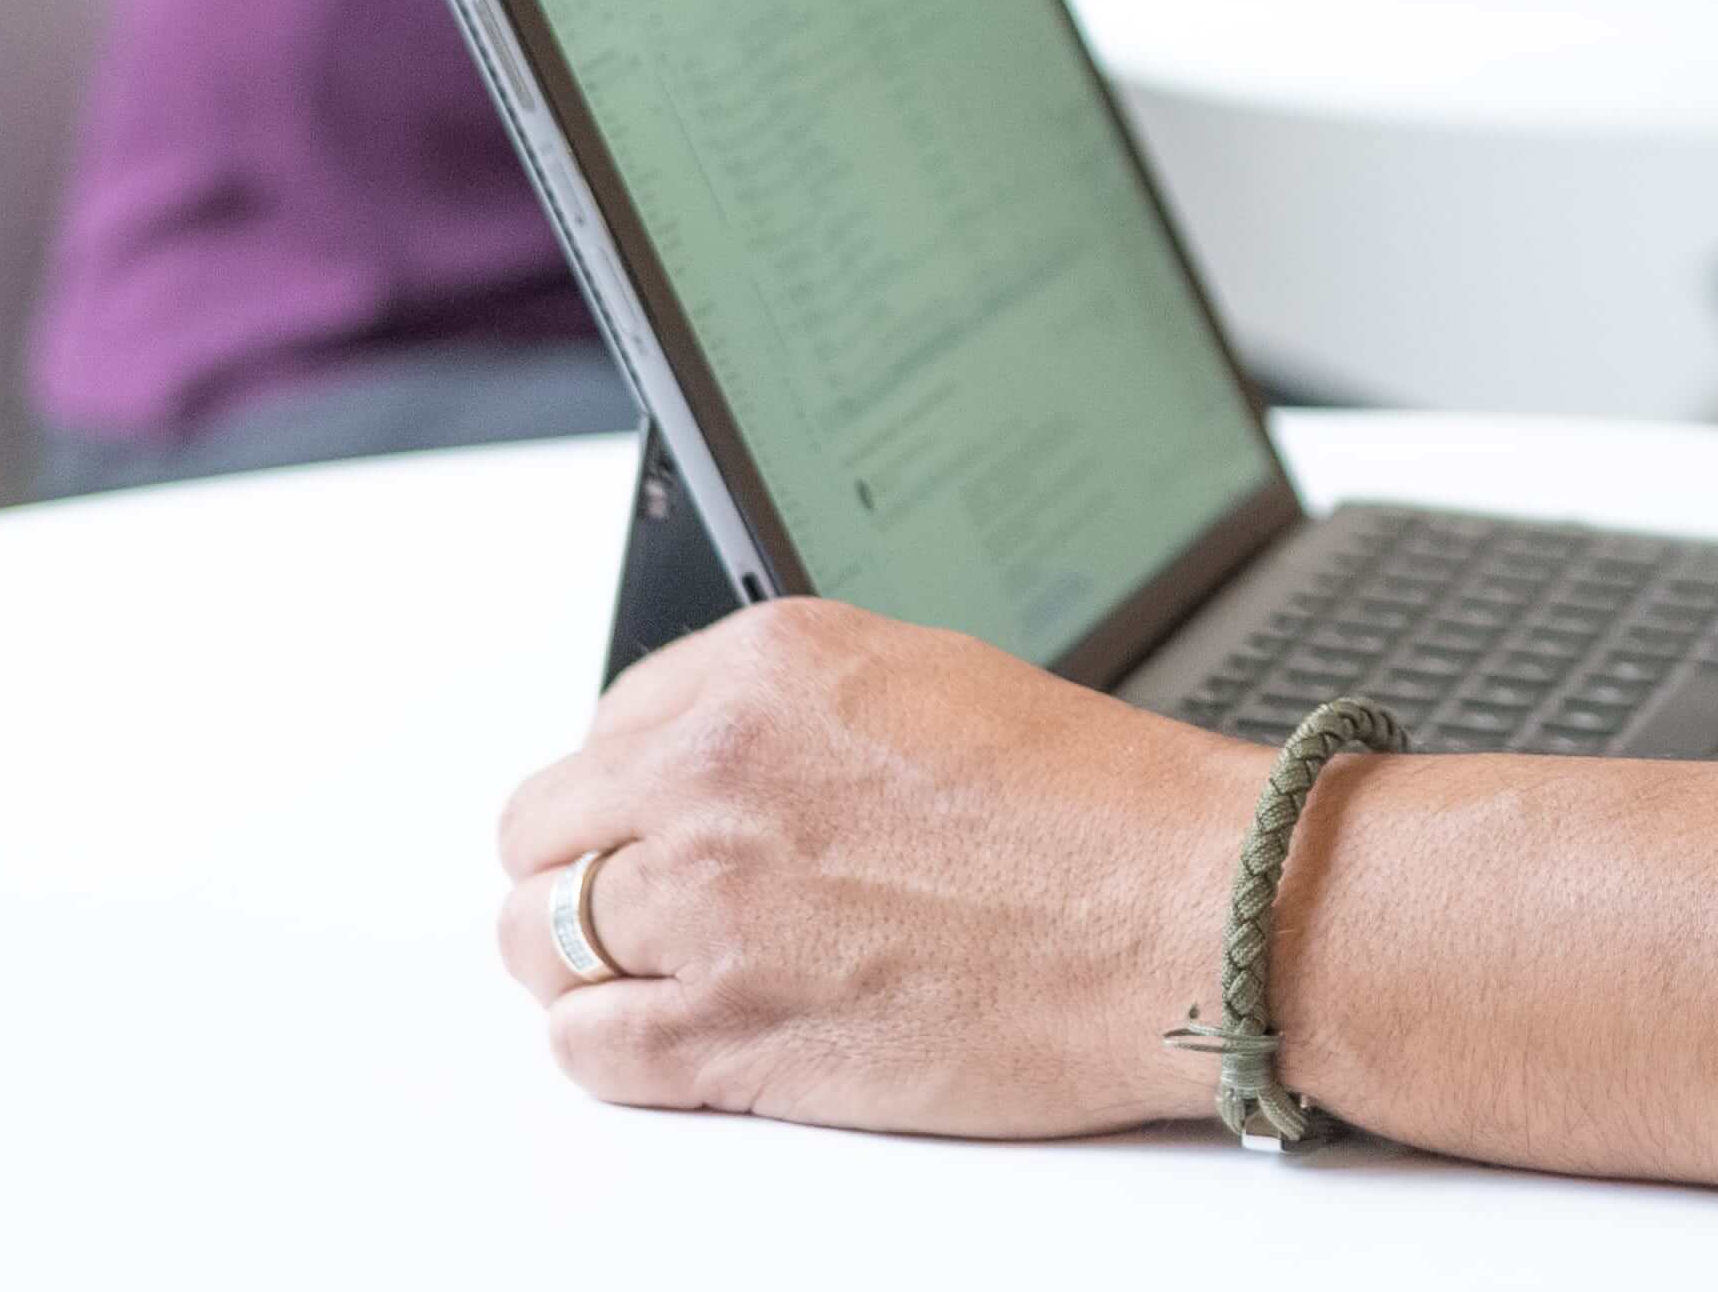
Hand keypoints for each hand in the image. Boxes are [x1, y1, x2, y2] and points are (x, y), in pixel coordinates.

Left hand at [494, 599, 1255, 1135]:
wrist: (1182, 911)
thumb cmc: (1100, 806)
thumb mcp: (929, 680)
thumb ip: (794, 710)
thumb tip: (719, 761)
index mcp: (762, 668)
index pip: (604, 726)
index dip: (637, 785)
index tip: (670, 821)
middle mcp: (711, 774)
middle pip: (541, 834)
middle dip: (588, 868)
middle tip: (653, 902)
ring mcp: (710, 907)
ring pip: (535, 942)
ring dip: (585, 960)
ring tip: (657, 973)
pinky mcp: (731, 1033)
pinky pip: (585, 1048)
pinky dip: (611, 1048)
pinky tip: (674, 1035)